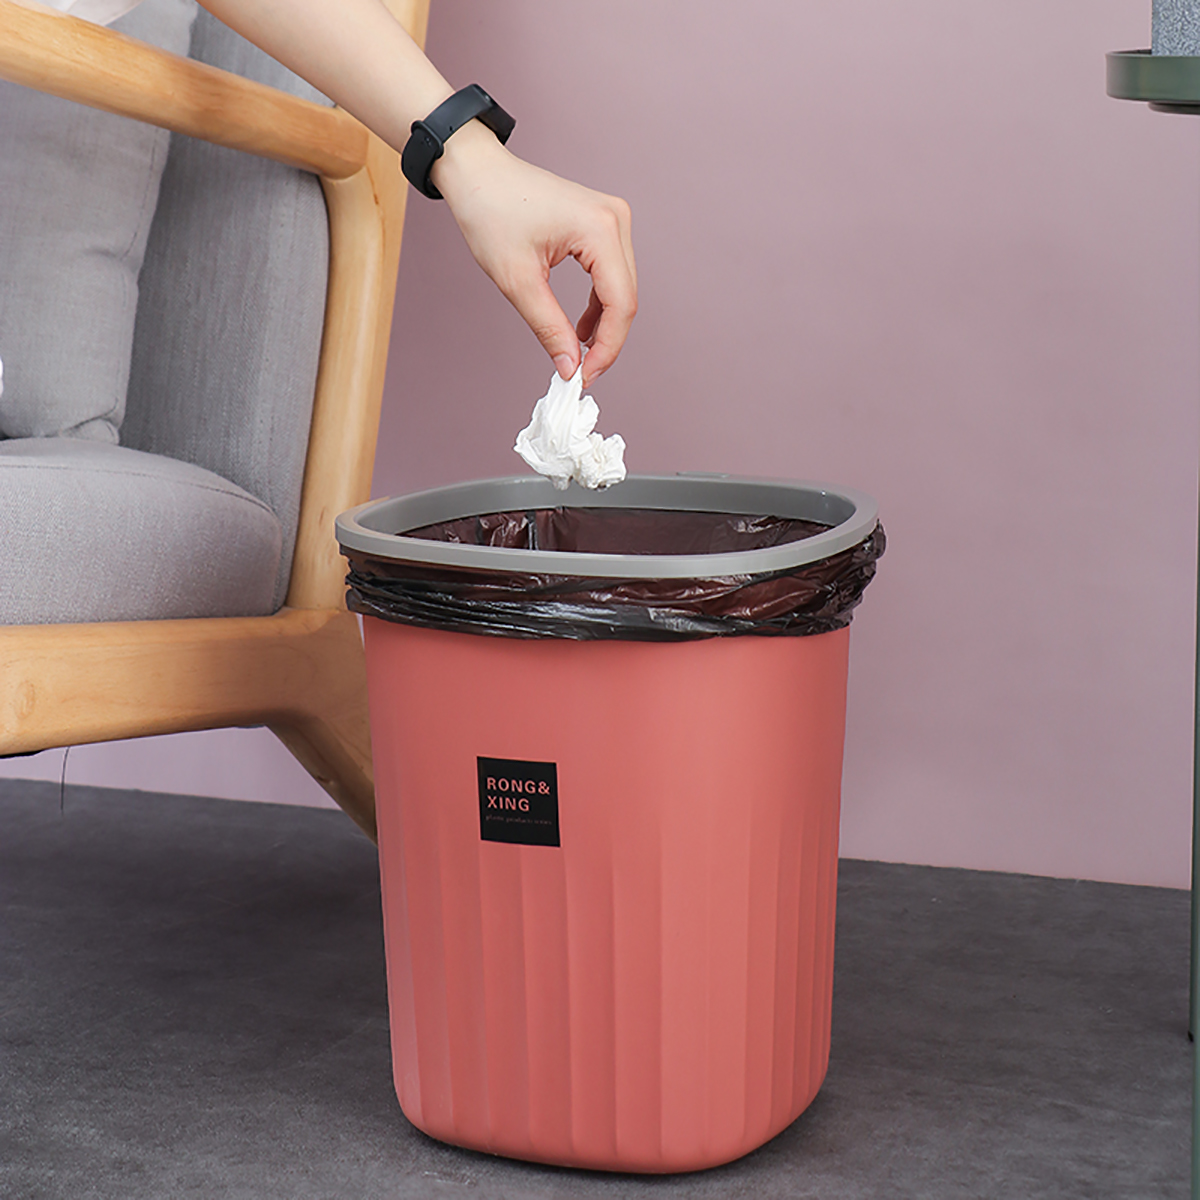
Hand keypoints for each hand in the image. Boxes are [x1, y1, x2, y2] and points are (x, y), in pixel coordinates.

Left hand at [432, 121, 636, 387]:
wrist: (477, 172)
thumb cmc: (490, 211)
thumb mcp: (517, 280)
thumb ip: (549, 327)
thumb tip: (570, 368)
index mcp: (600, 229)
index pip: (621, 303)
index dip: (607, 348)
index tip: (584, 378)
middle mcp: (616, 220)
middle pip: (627, 298)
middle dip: (607, 341)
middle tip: (580, 373)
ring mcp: (612, 219)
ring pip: (622, 289)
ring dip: (604, 326)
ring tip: (577, 353)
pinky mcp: (602, 224)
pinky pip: (611, 275)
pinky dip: (598, 306)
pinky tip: (579, 328)